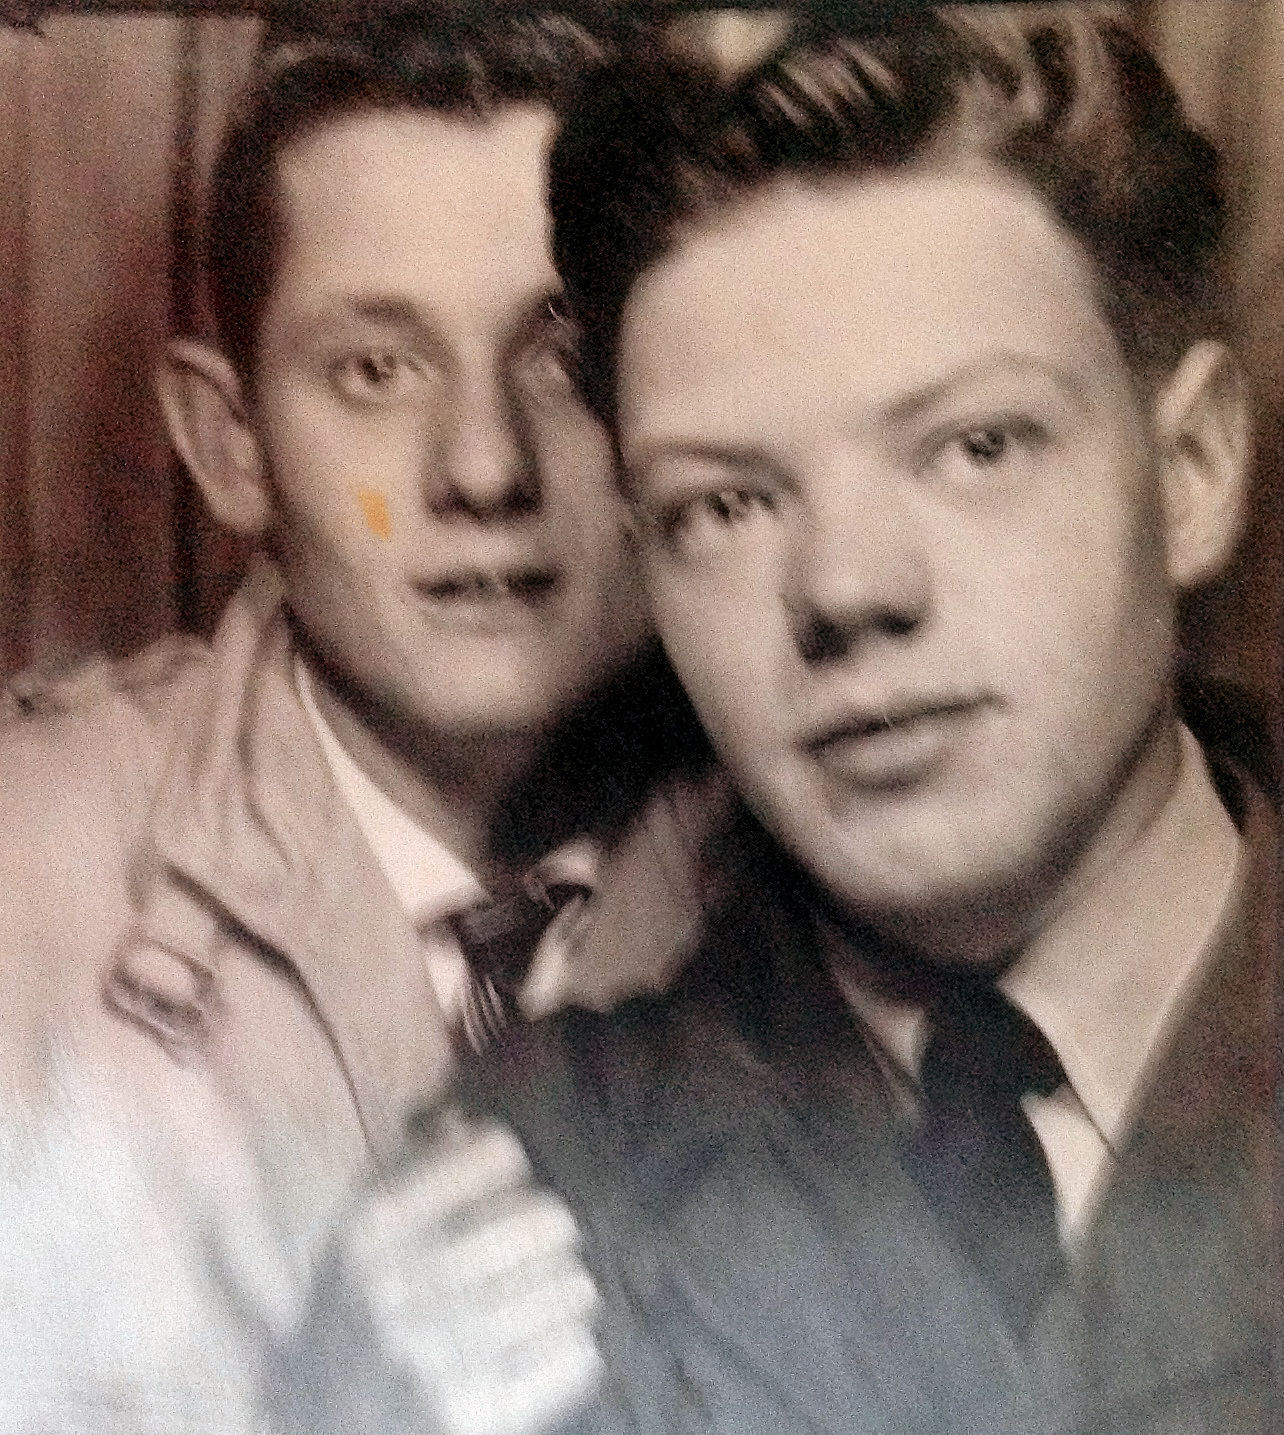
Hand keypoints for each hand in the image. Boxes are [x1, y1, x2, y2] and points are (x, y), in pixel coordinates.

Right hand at [274, 1118, 600, 1434]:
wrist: (326, 1431)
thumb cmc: (359, 1316)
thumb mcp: (362, 1236)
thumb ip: (411, 1167)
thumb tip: (465, 1118)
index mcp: (372, 1227)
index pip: (499, 1152)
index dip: (511, 1171)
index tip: (501, 1194)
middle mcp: (402, 1288)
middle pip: (549, 1218)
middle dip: (550, 1236)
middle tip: (532, 1254)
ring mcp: (438, 1358)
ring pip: (572, 1286)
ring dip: (562, 1296)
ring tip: (530, 1306)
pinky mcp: (475, 1418)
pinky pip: (578, 1356)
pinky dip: (567, 1354)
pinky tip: (533, 1355)